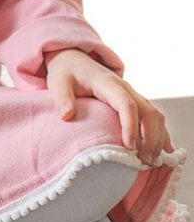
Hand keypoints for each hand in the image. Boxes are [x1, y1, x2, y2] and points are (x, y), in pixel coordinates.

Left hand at [44, 48, 173, 166]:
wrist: (74, 60)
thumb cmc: (66, 72)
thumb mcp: (58, 81)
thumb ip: (62, 97)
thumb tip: (67, 116)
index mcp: (107, 83)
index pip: (126, 103)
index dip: (130, 125)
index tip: (129, 147)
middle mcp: (125, 88)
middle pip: (148, 111)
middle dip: (150, 137)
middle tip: (143, 161)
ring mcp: (131, 95)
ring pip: (155, 114)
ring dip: (157, 138)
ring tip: (150, 162)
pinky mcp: (133, 102)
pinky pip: (153, 117)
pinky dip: (160, 133)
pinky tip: (162, 152)